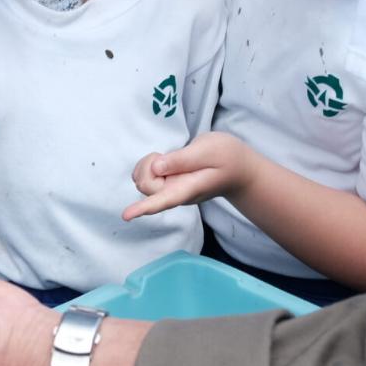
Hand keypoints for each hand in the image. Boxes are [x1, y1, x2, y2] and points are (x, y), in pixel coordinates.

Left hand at [123, 131, 252, 221]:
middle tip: (165, 156)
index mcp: (187, 188)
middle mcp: (176, 194)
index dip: (144, 206)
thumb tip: (156, 167)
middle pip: (146, 186)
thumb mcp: (208, 150)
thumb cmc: (227, 157)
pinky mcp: (168, 185)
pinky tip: (163, 162)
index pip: (162, 200)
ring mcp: (171, 191)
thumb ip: (182, 159)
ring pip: (143, 182)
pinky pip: (146, 178)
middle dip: (146, 166)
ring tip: (166, 158)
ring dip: (146, 165)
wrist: (239, 169)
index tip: (126, 215)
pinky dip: (148, 165)